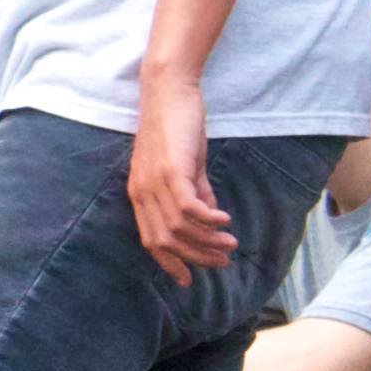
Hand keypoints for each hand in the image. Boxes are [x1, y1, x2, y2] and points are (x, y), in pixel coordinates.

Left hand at [127, 73, 237, 282]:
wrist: (168, 90)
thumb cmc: (176, 125)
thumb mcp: (185, 165)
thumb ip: (196, 191)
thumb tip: (209, 217)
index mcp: (140, 194)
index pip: (151, 241)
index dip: (170, 263)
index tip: (189, 279)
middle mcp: (142, 193)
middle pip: (167, 241)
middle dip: (196, 257)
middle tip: (223, 262)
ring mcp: (154, 183)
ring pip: (180, 229)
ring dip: (208, 241)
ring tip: (231, 244)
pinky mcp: (171, 171)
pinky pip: (189, 209)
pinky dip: (208, 220)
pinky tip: (225, 221)